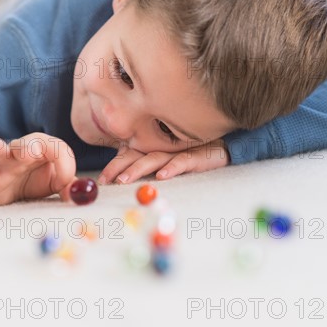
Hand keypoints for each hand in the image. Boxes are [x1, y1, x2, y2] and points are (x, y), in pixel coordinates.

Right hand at [0, 133, 76, 204]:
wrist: (12, 191)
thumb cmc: (36, 180)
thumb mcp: (56, 183)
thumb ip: (69, 186)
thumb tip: (79, 194)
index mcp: (45, 149)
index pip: (58, 149)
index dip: (64, 165)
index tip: (64, 184)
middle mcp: (24, 150)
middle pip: (28, 142)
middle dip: (29, 146)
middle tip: (31, 153)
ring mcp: (5, 162)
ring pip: (1, 149)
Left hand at [98, 139, 230, 184]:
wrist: (224, 146)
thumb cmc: (190, 155)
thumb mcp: (165, 161)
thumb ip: (145, 166)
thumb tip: (121, 179)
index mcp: (152, 148)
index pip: (127, 155)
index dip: (113, 166)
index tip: (102, 180)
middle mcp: (162, 147)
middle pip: (136, 156)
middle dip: (120, 168)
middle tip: (109, 181)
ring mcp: (178, 151)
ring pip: (154, 158)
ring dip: (138, 169)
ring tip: (125, 179)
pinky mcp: (197, 156)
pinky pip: (182, 161)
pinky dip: (172, 168)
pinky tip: (162, 176)